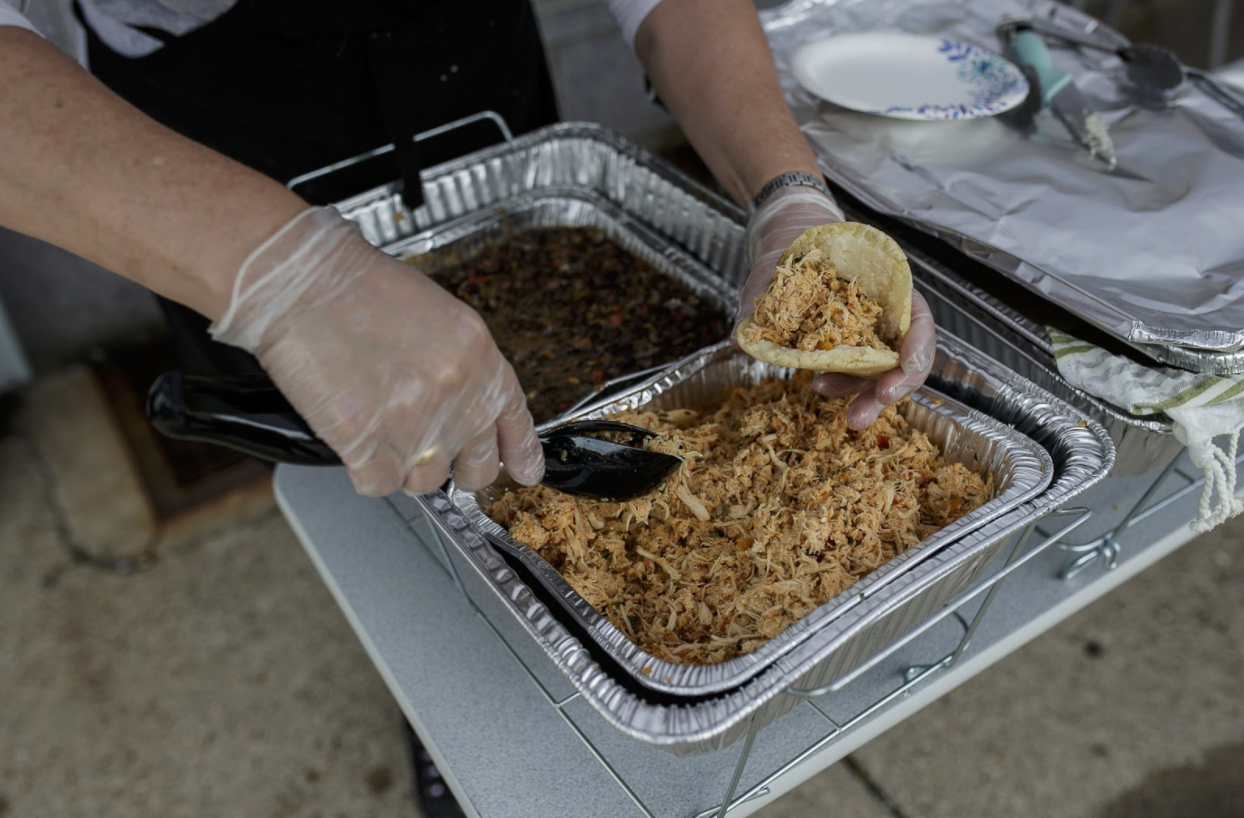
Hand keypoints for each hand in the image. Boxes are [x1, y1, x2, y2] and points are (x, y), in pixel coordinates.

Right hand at [210, 207, 544, 495]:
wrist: (301, 279)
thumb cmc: (358, 288)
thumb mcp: (439, 316)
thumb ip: (462, 367)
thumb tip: (466, 408)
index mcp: (480, 357)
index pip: (514, 420)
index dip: (520, 451)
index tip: (524, 470)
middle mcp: (457, 394)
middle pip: (476, 465)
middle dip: (457, 466)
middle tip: (433, 451)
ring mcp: (415, 422)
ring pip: (425, 481)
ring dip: (404, 466)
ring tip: (379, 427)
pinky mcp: (368, 442)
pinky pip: (379, 484)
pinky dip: (364, 470)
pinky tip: (354, 439)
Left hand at [734, 184, 935, 429]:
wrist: (788, 251)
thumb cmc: (796, 255)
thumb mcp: (780, 267)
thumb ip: (763, 299)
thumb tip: (740, 339)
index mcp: (888, 291)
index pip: (920, 321)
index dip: (919, 347)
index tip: (904, 366)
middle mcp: (885, 318)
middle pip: (905, 360)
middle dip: (892, 390)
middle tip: (868, 409)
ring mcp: (868, 339)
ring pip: (881, 376)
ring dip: (866, 399)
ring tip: (847, 417)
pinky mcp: (850, 357)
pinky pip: (855, 378)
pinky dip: (843, 387)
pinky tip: (819, 386)